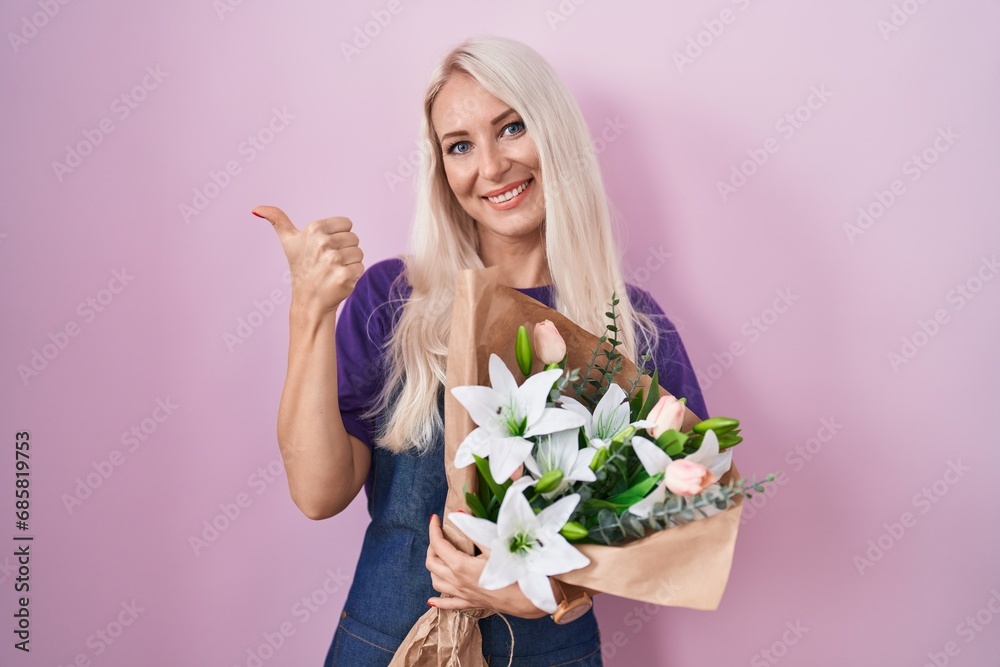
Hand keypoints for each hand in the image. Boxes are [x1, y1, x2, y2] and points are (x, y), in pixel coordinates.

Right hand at [252, 205, 363, 317]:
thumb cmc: (301, 268)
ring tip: (333, 271)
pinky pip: (360, 268)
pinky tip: (338, 280)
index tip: (325, 248)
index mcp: (315, 228)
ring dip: (349, 264)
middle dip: (344, 251)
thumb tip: (257, 208)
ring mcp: (333, 259)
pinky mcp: (344, 275)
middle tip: (328, 263)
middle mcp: (323, 242)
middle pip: (354, 239)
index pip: (347, 224)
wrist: (308, 300)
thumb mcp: (289, 242)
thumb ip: (278, 220)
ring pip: (358, 253)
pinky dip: (353, 276)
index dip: (339, 236)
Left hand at [425, 514, 558, 618]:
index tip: (435, 518)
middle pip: (432, 563)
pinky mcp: (471, 603)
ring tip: (440, 557)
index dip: (434, 529)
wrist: (527, 597)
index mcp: (460, 565)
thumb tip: (458, 514)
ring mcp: (462, 594)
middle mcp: (456, 581)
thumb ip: (473, 530)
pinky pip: (448, 604)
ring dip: (434, 568)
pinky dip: (438, 601)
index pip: (438, 544)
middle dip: (432, 546)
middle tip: (440, 534)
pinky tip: (432, 600)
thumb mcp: (493, 545)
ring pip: (436, 582)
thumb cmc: (513, 569)